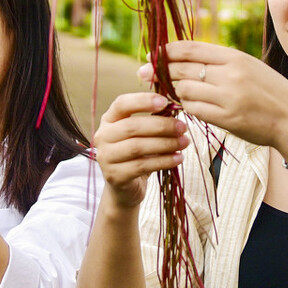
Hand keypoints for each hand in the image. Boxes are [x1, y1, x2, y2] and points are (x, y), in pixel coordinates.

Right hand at [92, 92, 187, 209]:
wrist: (126, 186)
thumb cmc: (137, 154)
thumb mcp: (142, 133)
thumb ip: (153, 119)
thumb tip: (176, 107)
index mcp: (109, 119)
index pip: (121, 104)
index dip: (143, 101)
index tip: (165, 102)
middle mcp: (103, 136)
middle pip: (132, 126)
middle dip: (161, 126)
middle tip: (182, 127)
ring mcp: (105, 157)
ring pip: (137, 147)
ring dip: (165, 144)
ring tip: (184, 142)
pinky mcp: (114, 176)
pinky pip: (141, 166)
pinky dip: (163, 161)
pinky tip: (178, 158)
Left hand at [146, 40, 287, 153]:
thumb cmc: (269, 91)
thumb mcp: (248, 66)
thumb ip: (219, 62)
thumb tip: (182, 58)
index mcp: (234, 57)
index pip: (190, 49)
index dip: (166, 52)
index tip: (152, 55)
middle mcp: (230, 75)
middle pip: (182, 69)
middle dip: (160, 72)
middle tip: (147, 74)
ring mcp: (229, 98)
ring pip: (184, 91)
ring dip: (174, 92)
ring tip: (172, 93)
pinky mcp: (227, 120)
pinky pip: (194, 110)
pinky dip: (187, 108)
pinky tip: (188, 106)